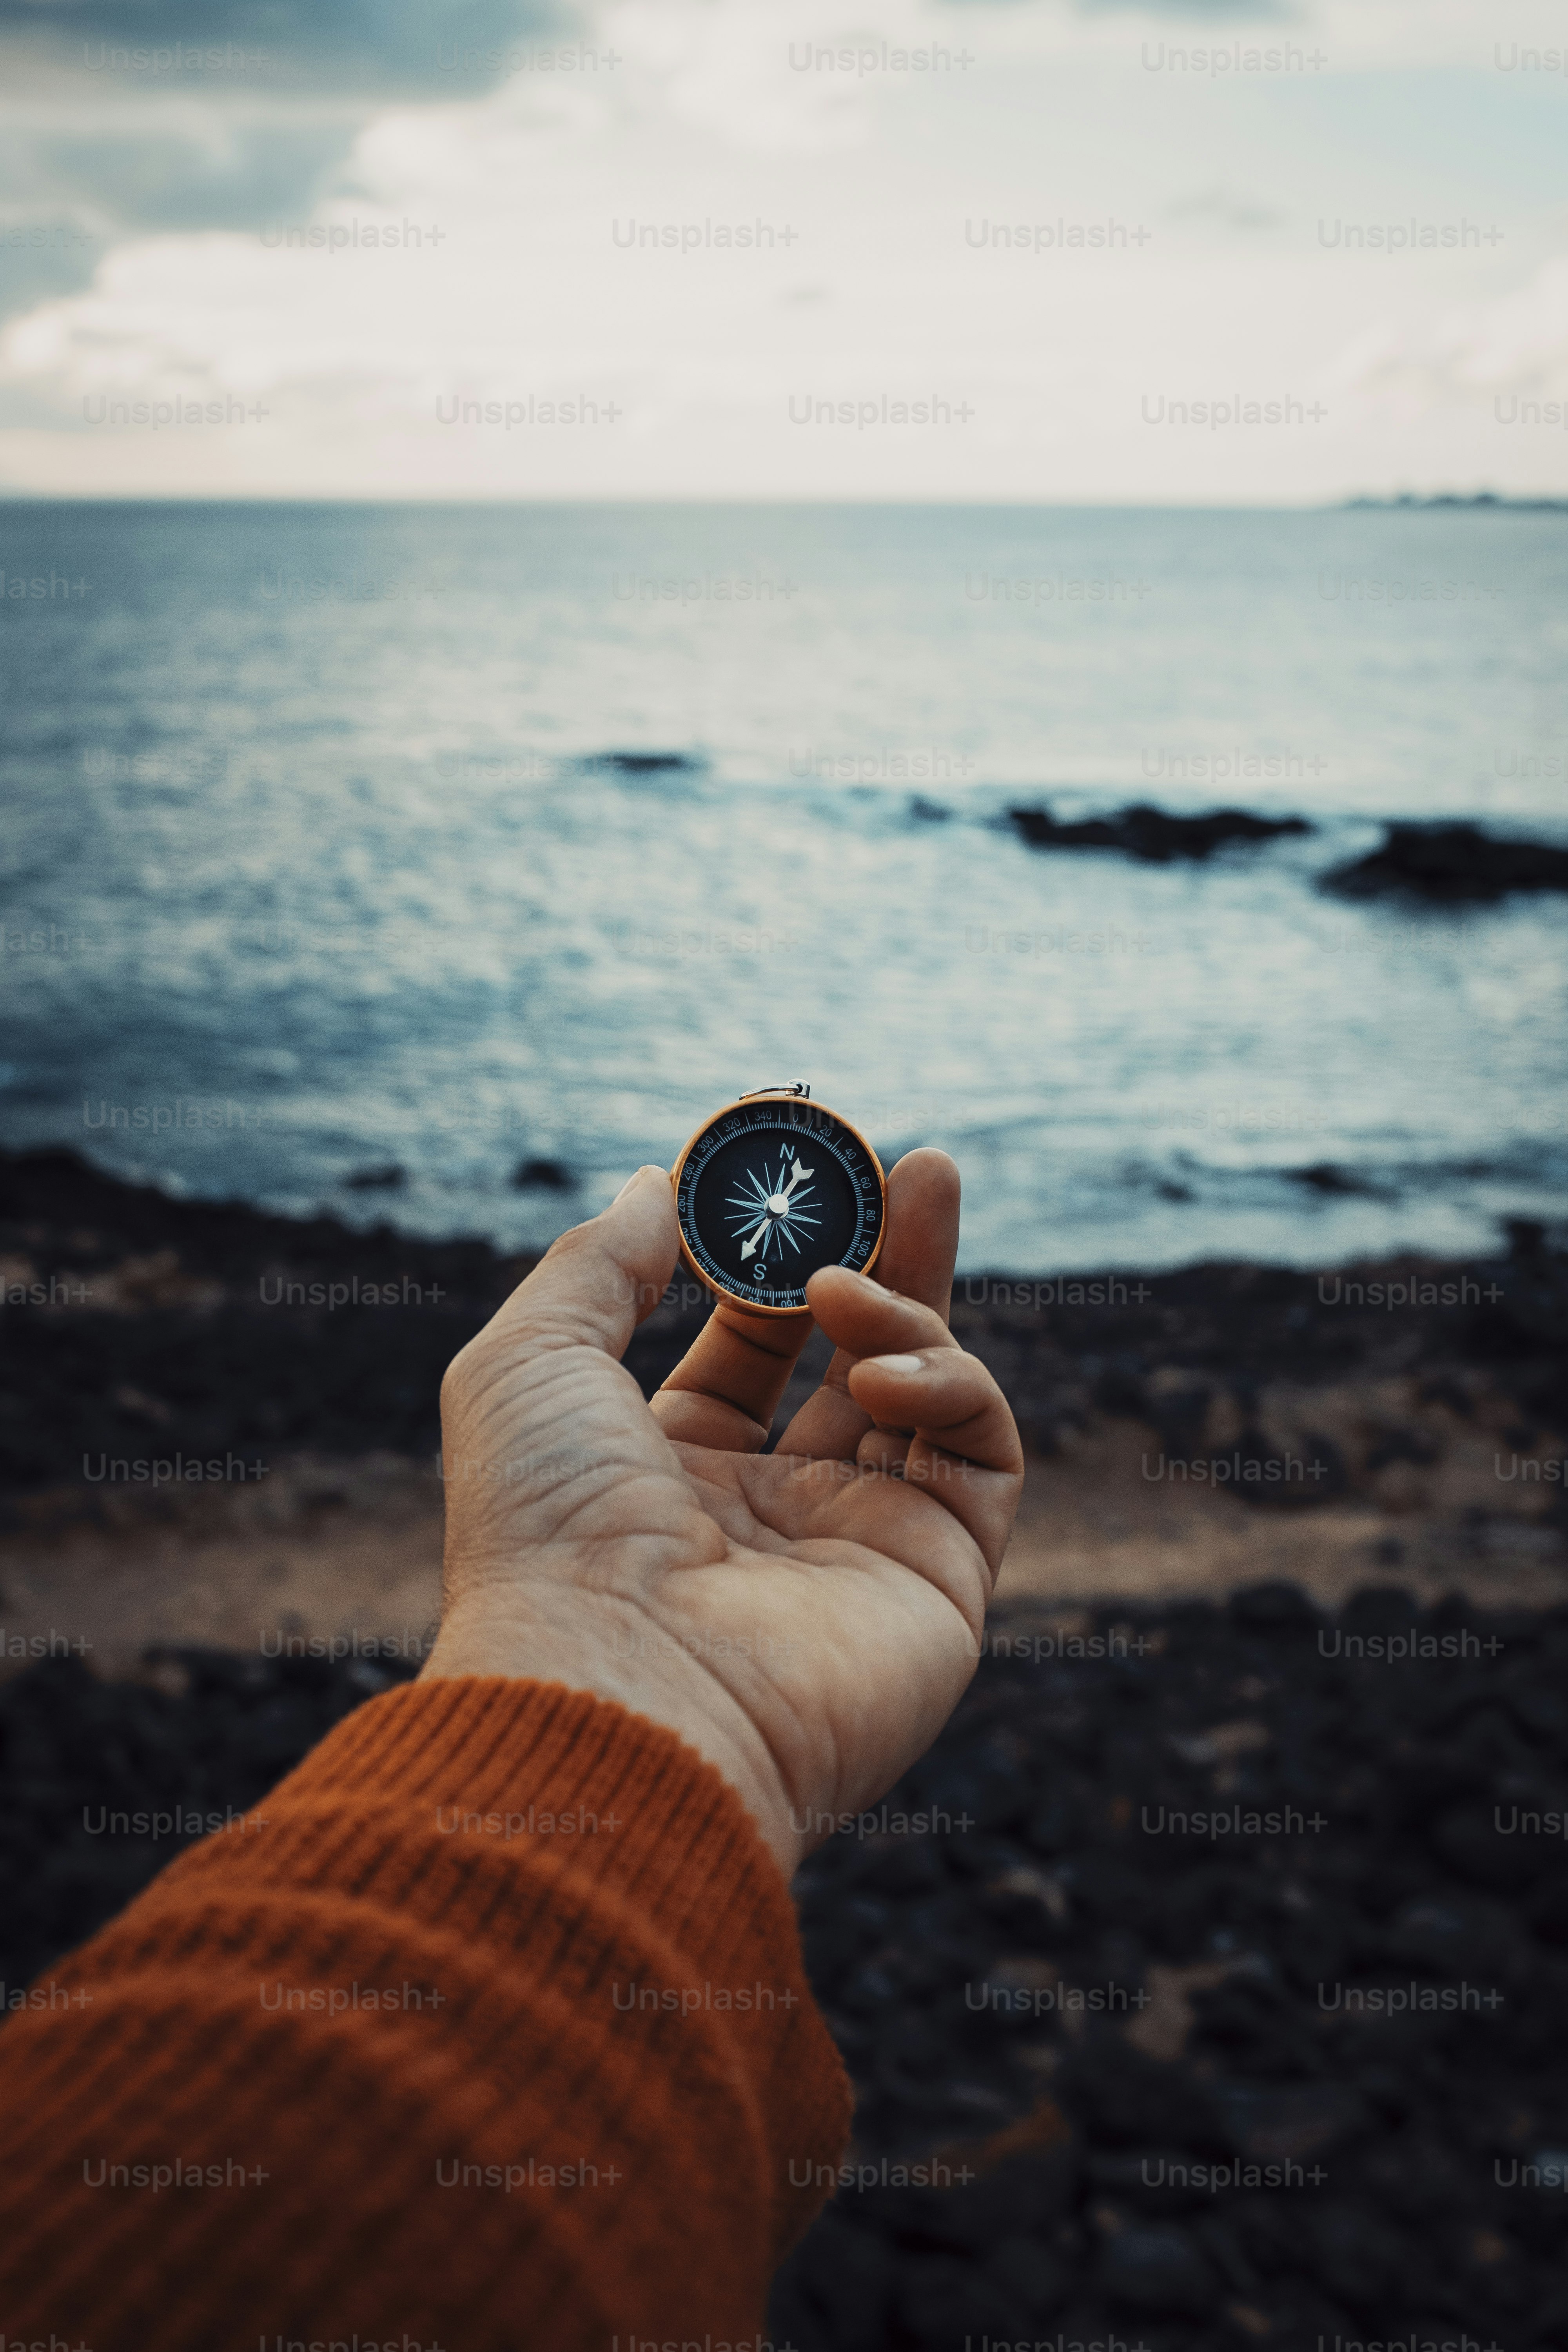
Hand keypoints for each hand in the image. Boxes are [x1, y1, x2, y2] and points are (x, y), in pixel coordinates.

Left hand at [422, 1149, 1023, 1876]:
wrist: (617, 1696)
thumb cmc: (547, 1537)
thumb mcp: (528, 1366)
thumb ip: (594, 1266)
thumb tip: (651, 1184)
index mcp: (673, 1477)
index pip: (751, 1347)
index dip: (777, 1258)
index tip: (802, 1171)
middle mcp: (774, 1515)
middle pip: (857, 1357)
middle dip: (892, 1255)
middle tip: (920, 1162)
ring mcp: (864, 1547)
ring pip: (932, 1392)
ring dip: (910, 1307)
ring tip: (848, 1283)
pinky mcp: (942, 1578)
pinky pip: (981, 1451)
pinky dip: (949, 1383)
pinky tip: (882, 1367)